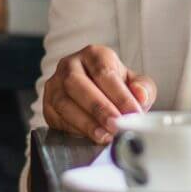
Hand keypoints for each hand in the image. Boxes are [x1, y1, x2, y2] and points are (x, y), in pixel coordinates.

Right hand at [41, 44, 155, 143]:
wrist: (95, 95)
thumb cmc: (115, 87)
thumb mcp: (135, 82)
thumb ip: (143, 88)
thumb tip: (140, 95)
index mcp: (93, 54)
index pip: (104, 72)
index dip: (119, 94)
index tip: (133, 113)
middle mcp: (70, 65)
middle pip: (78, 84)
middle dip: (99, 108)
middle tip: (116, 125)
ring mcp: (55, 85)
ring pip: (63, 102)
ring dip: (86, 122)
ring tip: (105, 136)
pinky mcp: (47, 105)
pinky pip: (56, 118)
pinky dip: (74, 130)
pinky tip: (90, 137)